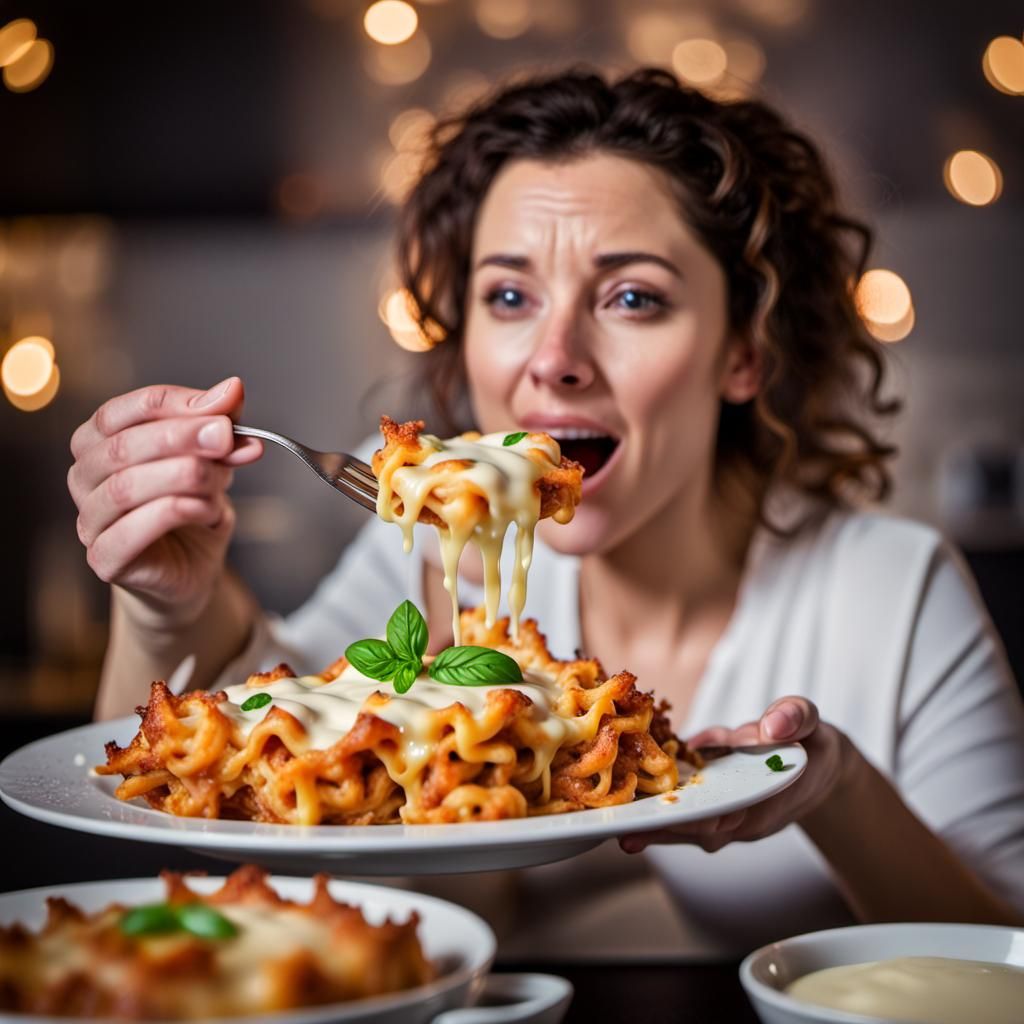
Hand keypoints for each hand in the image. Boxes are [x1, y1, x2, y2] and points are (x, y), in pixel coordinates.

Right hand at [67, 378, 262, 627]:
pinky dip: (176, 511)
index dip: (172, 403)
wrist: (195, 569)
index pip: (123, 410)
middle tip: (225, 435)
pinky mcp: (105, 559)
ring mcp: (90, 520)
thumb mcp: (214, 460)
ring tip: (221, 478)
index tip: (222, 403)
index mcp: (100, 442)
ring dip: (183, 476)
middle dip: (181, 436)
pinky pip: (131, 530)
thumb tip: (233, 389)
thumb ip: (219, 425)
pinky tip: (208, 508)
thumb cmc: (194, 509)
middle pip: (122, 447)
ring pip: (125, 487)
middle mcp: (85, 477)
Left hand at [619, 696, 852, 853]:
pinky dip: (655, 807)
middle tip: (624, 830)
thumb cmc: (811, 742)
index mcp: (768, 799)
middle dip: (664, 829)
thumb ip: (795, 718)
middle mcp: (744, 815)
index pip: (731, 813)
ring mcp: (727, 814)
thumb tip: (772, 726)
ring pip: (687, 825)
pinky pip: (683, 810)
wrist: (816, 763)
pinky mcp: (712, 804)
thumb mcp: (811, 722)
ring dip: (653, 825)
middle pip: (700, 828)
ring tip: (613, 826)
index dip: (700, 816)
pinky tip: (621, 803)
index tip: (670, 816)